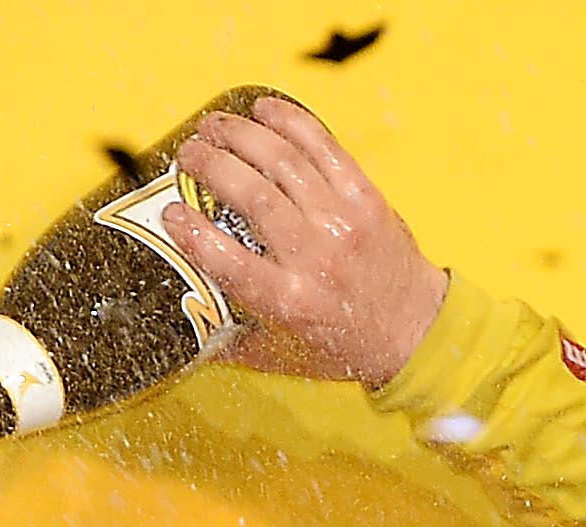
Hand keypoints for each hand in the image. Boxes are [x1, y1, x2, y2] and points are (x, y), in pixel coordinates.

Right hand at [167, 96, 448, 387]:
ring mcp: (343, 222)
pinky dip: (291, 122)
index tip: (169, 212)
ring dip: (243, 136)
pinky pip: (324, 148)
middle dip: (212, 165)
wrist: (416, 330)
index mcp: (291, 302)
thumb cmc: (347, 344)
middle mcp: (317, 258)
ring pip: (285, 163)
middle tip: (188, 153)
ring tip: (215, 125)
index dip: (193, 233)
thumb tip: (185, 331)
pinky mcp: (365, 197)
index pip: (230, 261)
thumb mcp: (285, 358)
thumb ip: (233, 346)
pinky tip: (263, 110)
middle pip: (254, 196)